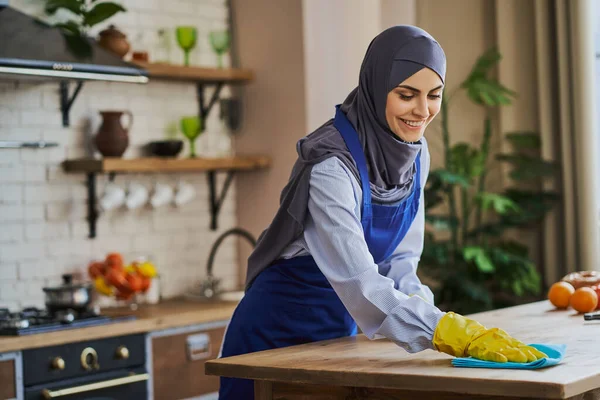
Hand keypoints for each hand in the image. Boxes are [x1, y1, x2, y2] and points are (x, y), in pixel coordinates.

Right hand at [432, 312, 546, 362]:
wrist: (454, 330)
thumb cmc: (474, 337)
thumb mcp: (491, 339)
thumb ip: (504, 344)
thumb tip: (521, 352)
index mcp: (499, 337)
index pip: (518, 344)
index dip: (531, 350)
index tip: (544, 356)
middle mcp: (495, 339)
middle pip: (514, 346)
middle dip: (528, 353)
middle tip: (541, 358)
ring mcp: (486, 343)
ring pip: (504, 349)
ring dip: (516, 354)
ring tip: (527, 359)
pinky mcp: (477, 347)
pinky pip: (487, 353)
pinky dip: (495, 356)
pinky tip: (504, 360)